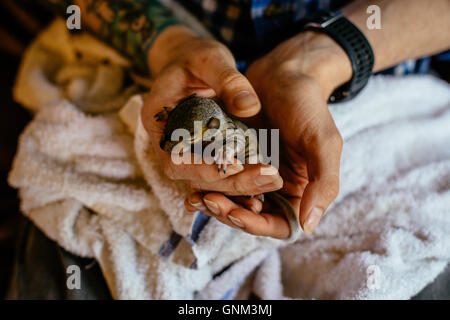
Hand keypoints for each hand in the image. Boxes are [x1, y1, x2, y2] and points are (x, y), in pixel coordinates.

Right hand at [141, 26, 282, 195]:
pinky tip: (266, 178)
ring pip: (208, 181)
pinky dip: (241, 179)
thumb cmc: (196, 57)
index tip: (236, 164)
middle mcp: (169, 143)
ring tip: (272, 181)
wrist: (193, 62)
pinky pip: (219, 174)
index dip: (202, 167)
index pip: (175, 159)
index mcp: (158, 121)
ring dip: (239, 186)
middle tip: (267, 179)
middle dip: (230, 182)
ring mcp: (187, 151)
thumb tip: (250, 107)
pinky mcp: (205, 153)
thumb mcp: (210, 59)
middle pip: (193, 178)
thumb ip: (228, 79)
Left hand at [185, 31, 351, 237]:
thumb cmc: (308, 106)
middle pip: (250, 216)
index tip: (235, 214)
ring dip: (213, 202)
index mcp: (299, 190)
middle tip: (208, 201)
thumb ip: (323, 183)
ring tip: (194, 197)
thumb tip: (308, 227)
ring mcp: (252, 173)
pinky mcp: (234, 158)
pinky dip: (206, 181)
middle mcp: (275, 188)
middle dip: (228, 213)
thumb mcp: (323, 142)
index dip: (255, 225)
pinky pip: (219, 177)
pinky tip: (190, 179)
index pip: (279, 224)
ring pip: (231, 200)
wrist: (284, 73)